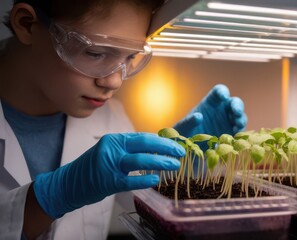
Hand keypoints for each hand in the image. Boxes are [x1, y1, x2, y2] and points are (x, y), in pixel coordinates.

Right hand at [33, 133, 183, 218]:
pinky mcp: (107, 180)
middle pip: (145, 143)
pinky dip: (143, 179)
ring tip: (175, 165)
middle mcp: (113, 147)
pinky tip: (155, 180)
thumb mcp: (112, 153)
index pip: (146, 136)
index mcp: (117, 139)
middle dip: (166, 147)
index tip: (180, 140)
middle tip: (181, 153)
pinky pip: (129, 179)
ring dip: (160, 162)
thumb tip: (159, 149)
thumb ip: (132, 150)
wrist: (69, 183)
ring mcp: (110, 163)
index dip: (165, 138)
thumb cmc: (94, 168)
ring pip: (140, 160)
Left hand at [174, 84, 247, 136]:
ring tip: (237, 126)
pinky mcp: (232, 133)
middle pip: (235, 102)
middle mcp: (222, 109)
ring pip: (240, 116)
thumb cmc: (186, 132)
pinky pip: (240, 131)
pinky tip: (236, 136)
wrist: (190, 148)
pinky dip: (241, 133)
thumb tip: (198, 116)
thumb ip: (189, 121)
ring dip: (241, 120)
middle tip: (237, 113)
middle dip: (238, 106)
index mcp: (211, 102)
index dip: (223, 92)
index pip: (219, 91)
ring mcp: (229, 121)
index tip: (223, 97)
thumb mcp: (183, 127)